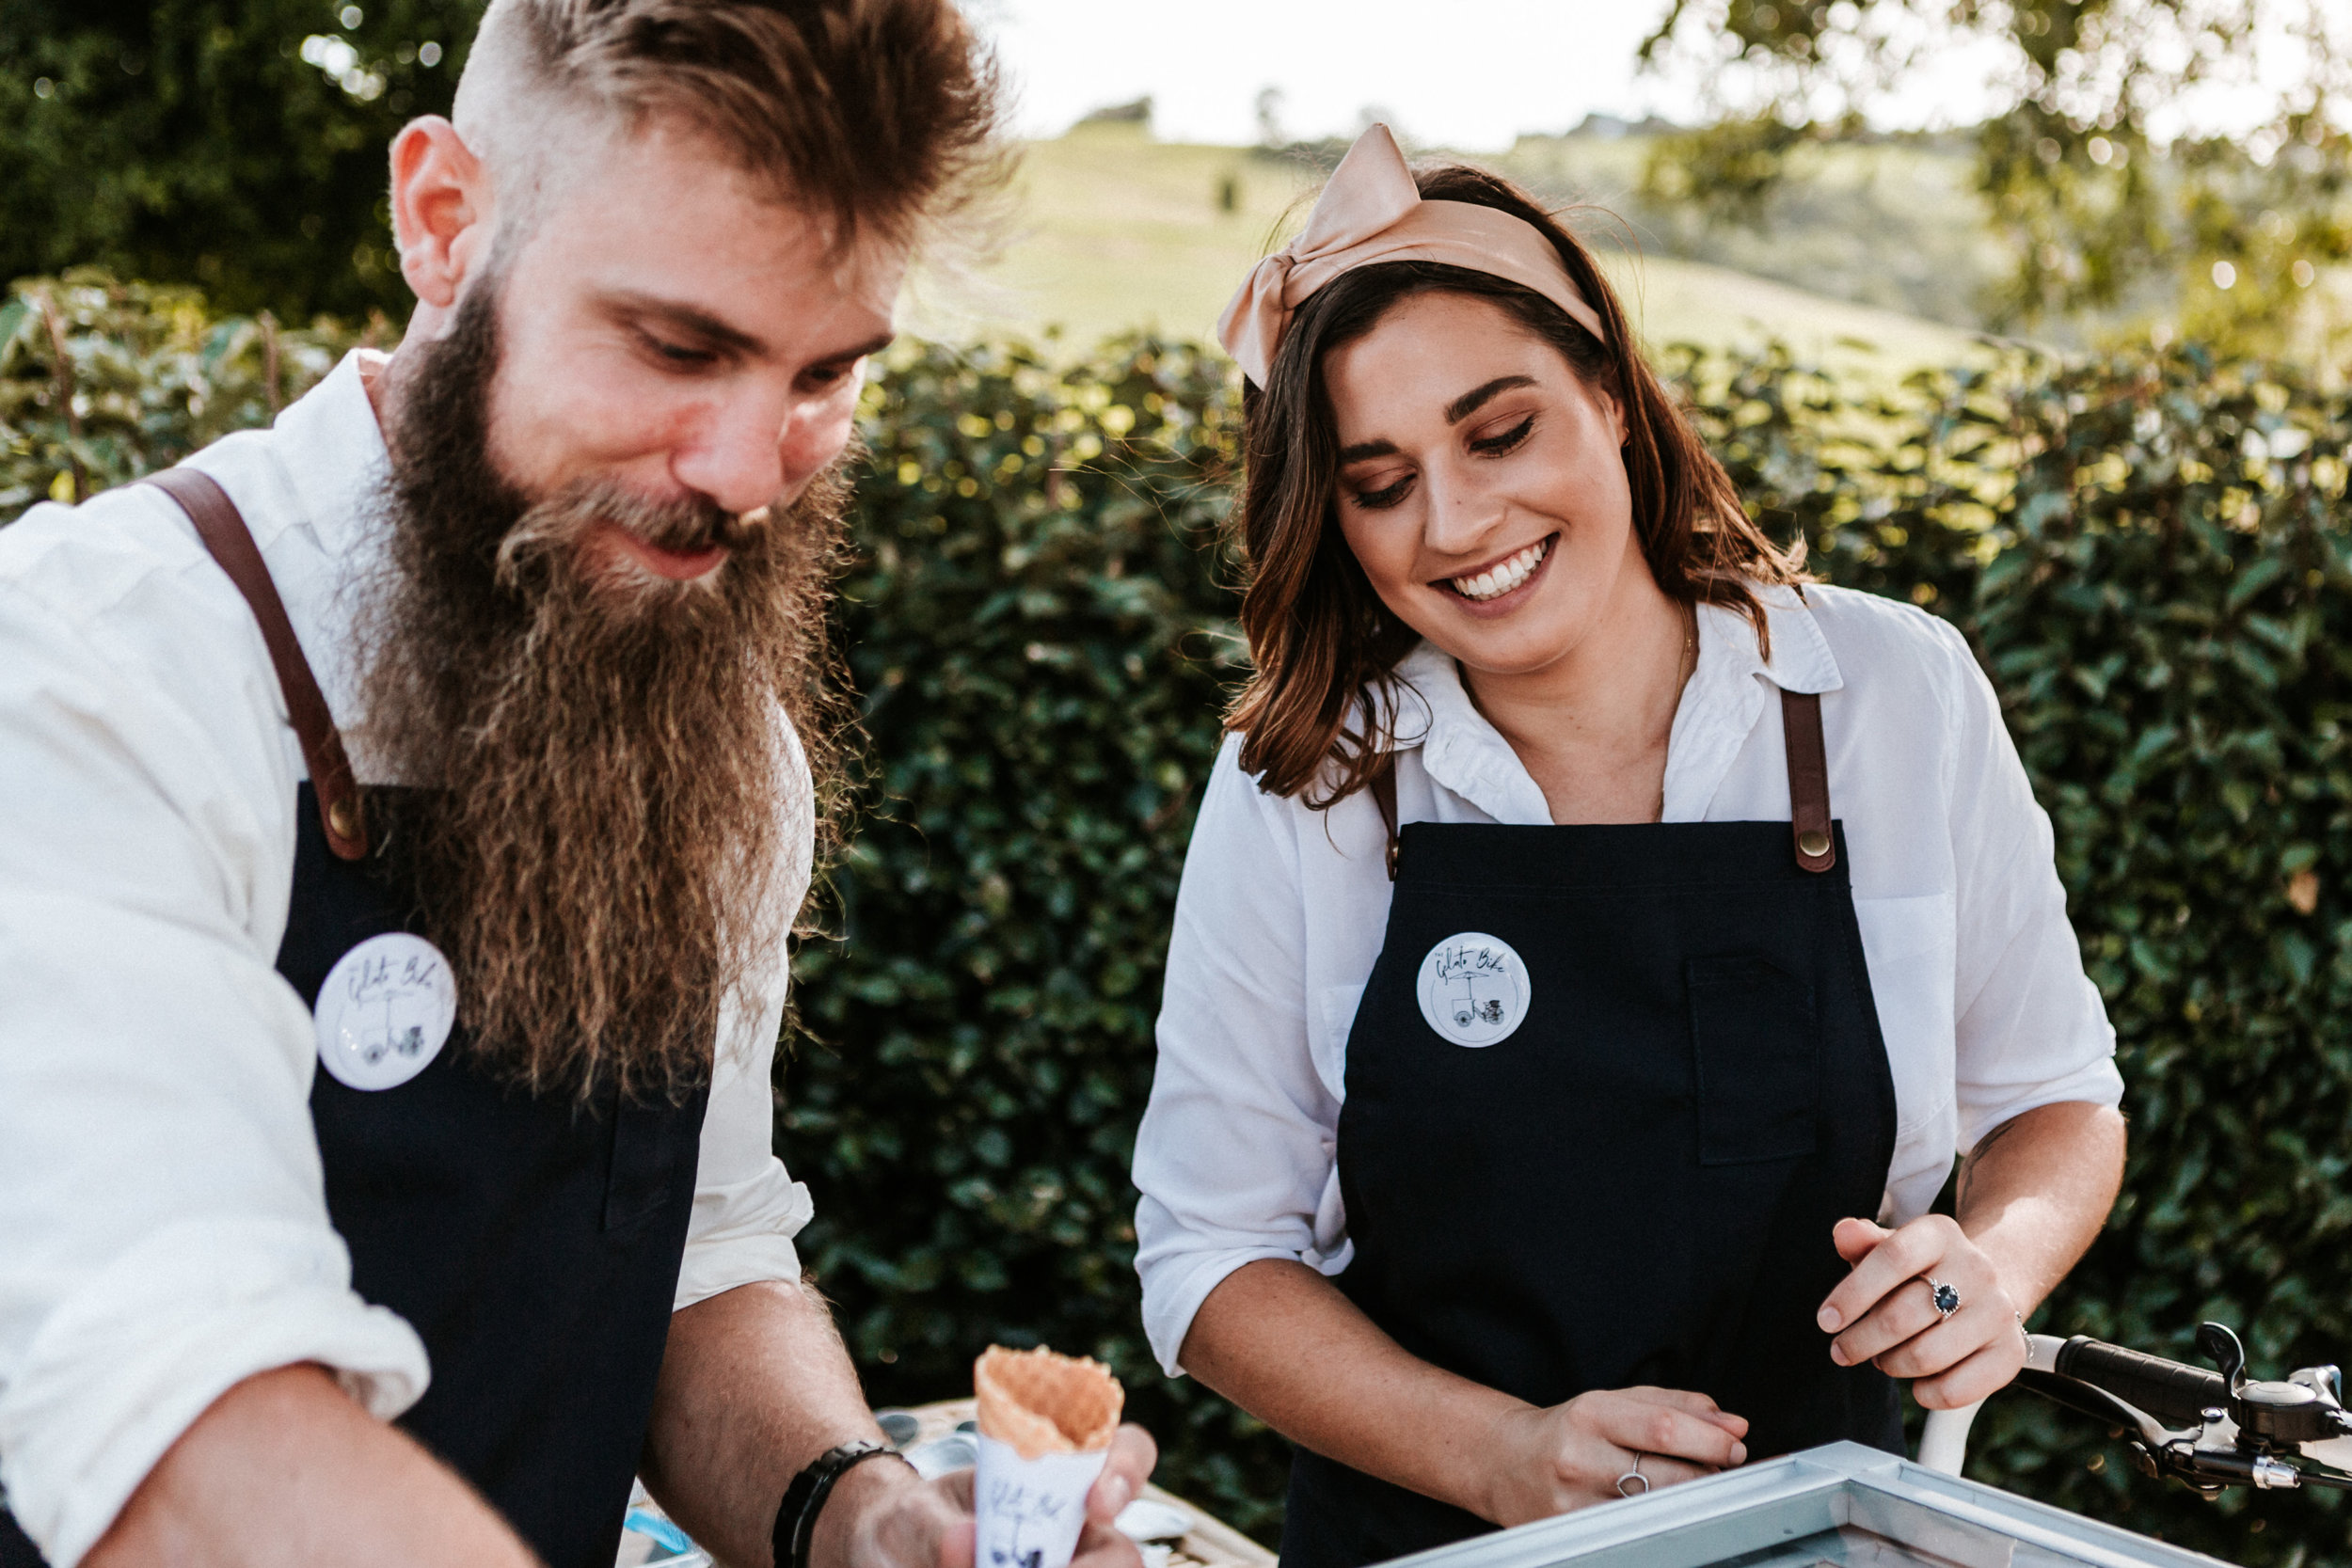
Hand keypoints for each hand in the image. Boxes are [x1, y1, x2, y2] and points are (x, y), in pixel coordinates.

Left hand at [835, 1424, 1159, 1567]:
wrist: (891, 1554)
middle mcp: (1078, 1529)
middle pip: (1124, 1553)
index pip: (1127, 1452)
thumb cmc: (910, 1522)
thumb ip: (934, 1530)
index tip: (1095, 1504)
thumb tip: (966, 1545)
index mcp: (1061, 1473)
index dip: (1126, 1472)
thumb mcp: (910, 1517)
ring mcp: (1069, 1565)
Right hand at [1480, 1388, 1748, 1526]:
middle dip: (1709, 1475)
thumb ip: (1677, 1407)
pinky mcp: (1574, 1535)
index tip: (1735, 1445)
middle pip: (1668, 1476)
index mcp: (1591, 1415)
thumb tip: (1733, 1424)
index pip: (1663, 1428)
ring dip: (1689, 1501)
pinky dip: (1661, 1522)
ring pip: (1657, 1510)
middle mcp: (1580, 1458)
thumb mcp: (1615, 1403)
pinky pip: (1636, 1533)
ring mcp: (1575, 1504)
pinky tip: (1659, 1511)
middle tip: (1721, 1471)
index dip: (1710, 1439)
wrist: (1504, 1463)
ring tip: (1689, 1488)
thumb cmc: (1568, 1430)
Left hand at [1817, 1216, 2026, 1409]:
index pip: (1893, 1258)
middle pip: (1903, 1315)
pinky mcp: (2010, 1353)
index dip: (1853, 1293)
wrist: (1981, 1290)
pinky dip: (1925, 1393)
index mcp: (1940, 1233)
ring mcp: (1999, 1311)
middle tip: (1844, 1350)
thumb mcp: (1889, 1249)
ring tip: (1884, 1358)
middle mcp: (1977, 1268)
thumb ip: (1863, 1243)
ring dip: (1891, 1365)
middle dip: (1861, 1340)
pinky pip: (1956, 1389)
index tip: (1827, 1320)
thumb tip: (1845, 1232)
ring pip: (1926, 1356)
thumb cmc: (1919, 1272)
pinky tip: (1917, 1381)